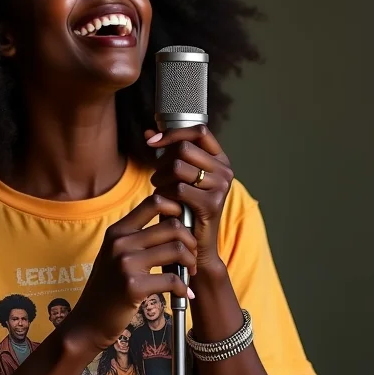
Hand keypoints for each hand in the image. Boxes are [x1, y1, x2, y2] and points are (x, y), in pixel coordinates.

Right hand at [67, 194, 196, 352]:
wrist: (89, 322)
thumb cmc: (108, 288)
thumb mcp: (115, 255)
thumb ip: (136, 238)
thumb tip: (174, 223)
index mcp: (117, 231)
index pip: (153, 202)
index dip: (177, 207)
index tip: (185, 225)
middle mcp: (120, 242)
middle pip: (172, 225)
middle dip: (191, 240)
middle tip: (192, 256)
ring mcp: (125, 263)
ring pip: (177, 249)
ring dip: (190, 262)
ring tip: (189, 273)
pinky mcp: (133, 286)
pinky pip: (172, 280)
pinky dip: (183, 288)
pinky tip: (184, 293)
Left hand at [145, 125, 232, 269]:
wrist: (195, 244)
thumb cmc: (182, 207)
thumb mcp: (174, 175)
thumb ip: (165, 152)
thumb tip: (148, 131)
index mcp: (219, 159)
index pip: (199, 131)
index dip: (173, 133)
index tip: (152, 141)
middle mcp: (225, 170)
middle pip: (184, 148)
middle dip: (162, 162)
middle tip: (157, 178)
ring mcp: (221, 186)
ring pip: (179, 167)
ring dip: (161, 179)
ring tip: (161, 190)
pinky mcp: (212, 203)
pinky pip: (178, 188)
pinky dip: (166, 194)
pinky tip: (166, 203)